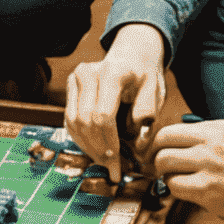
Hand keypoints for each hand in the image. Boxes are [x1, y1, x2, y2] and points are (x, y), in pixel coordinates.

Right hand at [64, 23, 167, 181]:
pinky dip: (80, 138)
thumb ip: (147, 112)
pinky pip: (69, 119)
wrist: (132, 54)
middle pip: (86, 121)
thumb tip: (138, 139)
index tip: (118, 165)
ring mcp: (76, 78)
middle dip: (98, 150)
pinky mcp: (70, 86)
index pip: (103, 116)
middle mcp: (88, 73)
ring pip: (74, 123)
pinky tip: (94, 149)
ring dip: (88, 147)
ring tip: (104, 162)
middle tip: (112, 168)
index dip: (109, 145)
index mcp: (112, 73)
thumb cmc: (144, 75)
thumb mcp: (154, 89)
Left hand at [151, 116, 223, 223]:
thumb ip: (207, 136)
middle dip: (155, 158)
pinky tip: (187, 192)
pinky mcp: (208, 190)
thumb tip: (180, 141)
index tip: (156, 151)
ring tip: (175, 180)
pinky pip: (175, 187)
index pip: (170, 130)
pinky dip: (175, 190)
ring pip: (165, 165)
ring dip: (165, 175)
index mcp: (215, 129)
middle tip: (157, 167)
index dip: (157, 143)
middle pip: (161, 145)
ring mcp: (208, 166)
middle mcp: (210, 143)